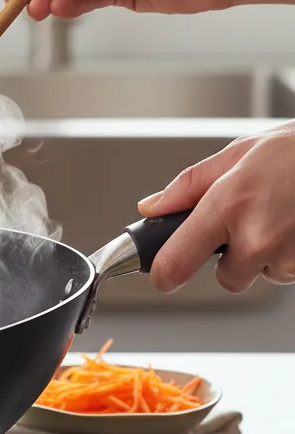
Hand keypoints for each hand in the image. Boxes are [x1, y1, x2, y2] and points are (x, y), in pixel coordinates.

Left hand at [138, 121, 294, 292]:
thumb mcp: (236, 155)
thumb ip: (187, 187)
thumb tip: (152, 209)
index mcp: (226, 207)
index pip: (176, 261)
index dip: (163, 274)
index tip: (161, 276)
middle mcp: (257, 238)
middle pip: (227, 278)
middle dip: (232, 258)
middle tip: (250, 222)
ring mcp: (289, 256)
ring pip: (263, 274)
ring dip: (267, 255)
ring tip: (283, 215)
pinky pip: (291, 271)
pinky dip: (292, 254)